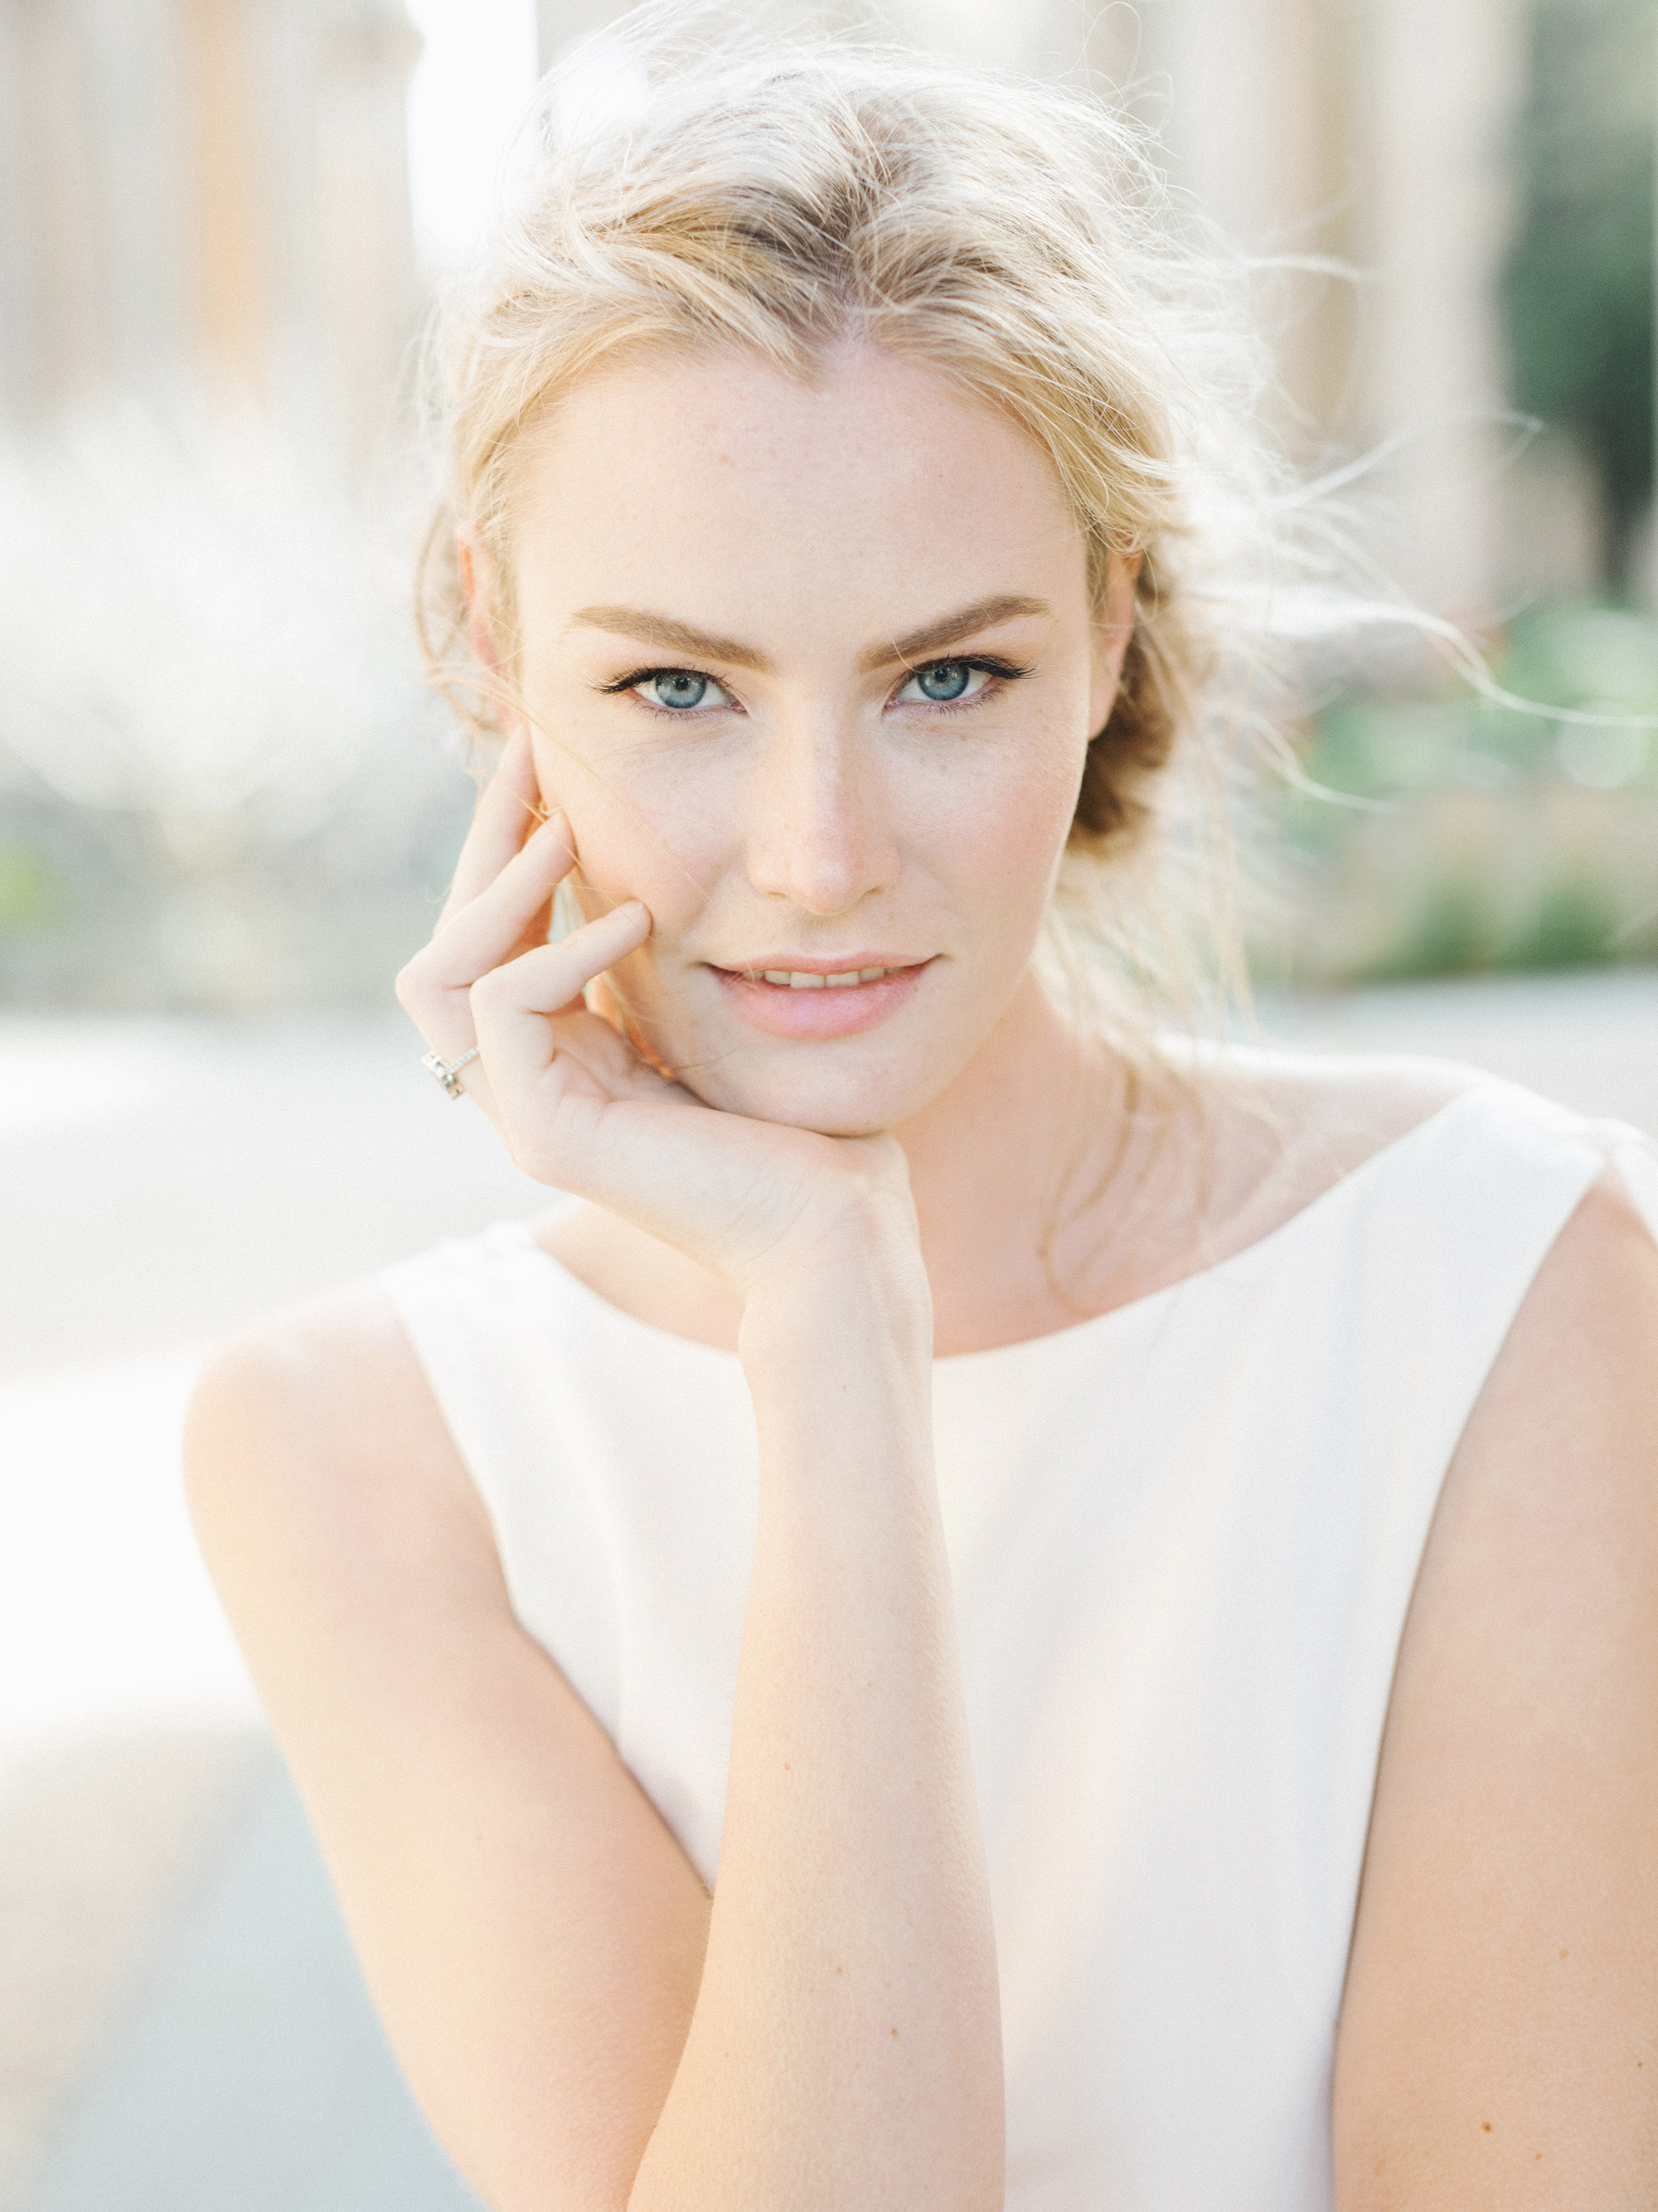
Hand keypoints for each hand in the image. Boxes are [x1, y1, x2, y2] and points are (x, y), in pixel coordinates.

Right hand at [395, 733, 921, 1301]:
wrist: (838, 1227)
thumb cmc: (807, 1129)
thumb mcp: (718, 1014)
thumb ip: (661, 965)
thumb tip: (643, 878)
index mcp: (563, 1062)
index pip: (486, 944)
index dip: (505, 851)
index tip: (548, 763)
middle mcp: (528, 1090)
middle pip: (442, 947)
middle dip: (482, 844)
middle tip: (532, 755)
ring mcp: (530, 1118)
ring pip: (439, 975)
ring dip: (497, 886)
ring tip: (568, 829)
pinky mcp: (552, 1135)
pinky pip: (505, 1007)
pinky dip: (559, 946)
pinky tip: (638, 918)